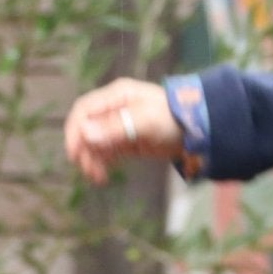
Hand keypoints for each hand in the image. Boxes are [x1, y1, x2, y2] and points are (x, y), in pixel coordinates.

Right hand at [64, 77, 184, 186]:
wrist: (199, 131)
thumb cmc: (173, 118)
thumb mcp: (145, 121)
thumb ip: (116, 126)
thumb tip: (86, 133)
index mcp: (117, 96)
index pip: (84, 110)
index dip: (75, 130)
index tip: (74, 152)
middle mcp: (115, 109)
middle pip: (87, 128)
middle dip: (83, 149)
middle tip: (86, 169)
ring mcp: (120, 125)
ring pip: (95, 143)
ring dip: (92, 159)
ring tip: (96, 177)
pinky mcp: (127, 141)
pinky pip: (107, 152)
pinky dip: (102, 163)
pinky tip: (102, 177)